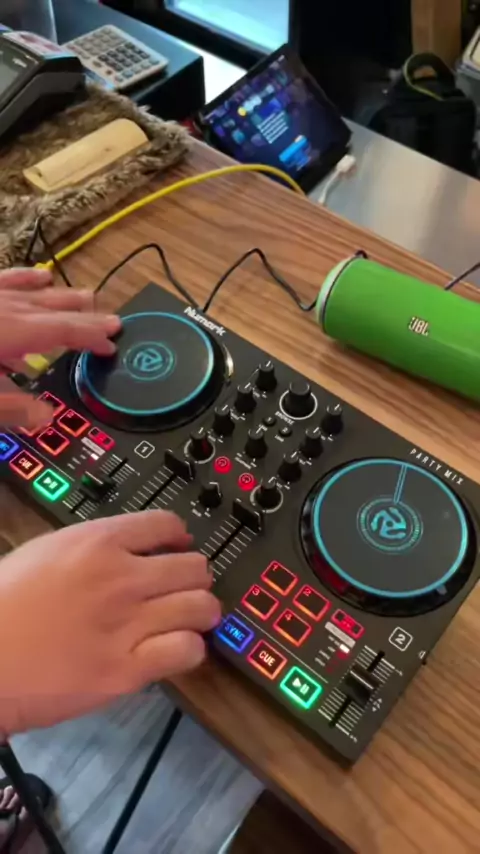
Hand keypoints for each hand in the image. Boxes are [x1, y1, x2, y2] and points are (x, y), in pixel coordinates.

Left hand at [0, 268, 120, 428]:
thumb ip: (12, 408)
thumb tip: (44, 416)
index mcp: (10, 331)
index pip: (63, 330)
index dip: (91, 335)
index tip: (111, 342)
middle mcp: (5, 307)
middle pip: (54, 309)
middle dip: (86, 316)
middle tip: (112, 320)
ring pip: (34, 291)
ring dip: (62, 297)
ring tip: (86, 297)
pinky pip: (7, 279)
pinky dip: (26, 278)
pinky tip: (39, 276)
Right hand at [0, 511, 219, 734]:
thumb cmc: (3, 603)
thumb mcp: (45, 551)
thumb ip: (94, 547)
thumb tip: (130, 549)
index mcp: (98, 542)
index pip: (168, 525)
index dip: (179, 538)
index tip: (178, 549)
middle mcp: (122, 578)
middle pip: (194, 567)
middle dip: (194, 577)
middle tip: (184, 590)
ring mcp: (128, 625)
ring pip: (201, 607)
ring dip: (200, 613)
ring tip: (189, 620)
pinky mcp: (126, 670)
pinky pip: (186, 651)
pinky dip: (189, 649)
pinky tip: (175, 650)